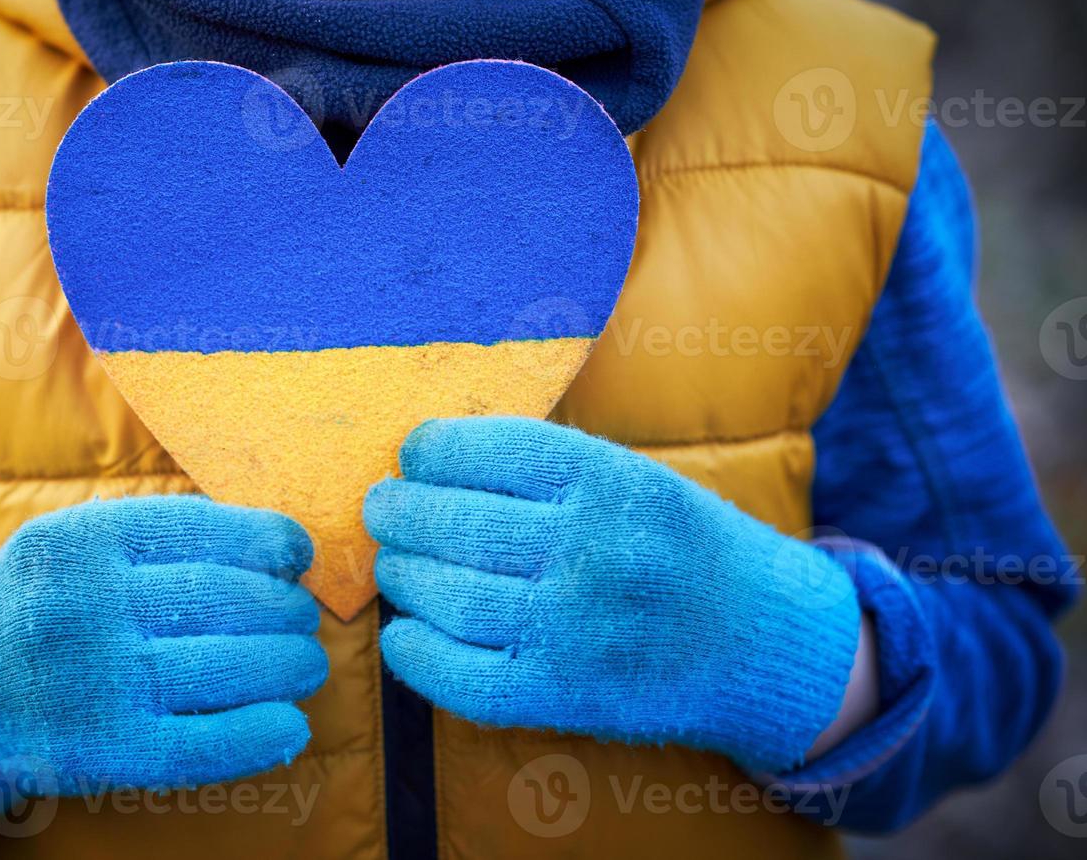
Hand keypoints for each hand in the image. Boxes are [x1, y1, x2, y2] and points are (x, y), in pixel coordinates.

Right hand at [0, 496, 327, 816]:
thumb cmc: (40, 602)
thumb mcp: (75, 541)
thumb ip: (162, 535)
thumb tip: (278, 545)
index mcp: (80, 540)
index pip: (208, 531)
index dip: (272, 542)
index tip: (295, 556)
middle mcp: (85, 606)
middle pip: (229, 600)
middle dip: (286, 609)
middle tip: (300, 618)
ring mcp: (94, 683)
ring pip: (230, 668)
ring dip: (290, 666)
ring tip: (304, 664)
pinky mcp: (105, 751)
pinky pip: (206, 745)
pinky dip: (261, 734)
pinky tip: (288, 724)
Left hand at [365, 417, 860, 773]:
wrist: (761, 641)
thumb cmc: (680, 547)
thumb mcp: (633, 477)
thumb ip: (546, 468)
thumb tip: (430, 459)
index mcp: (608, 481)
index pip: (487, 449)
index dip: (430, 450)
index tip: (413, 455)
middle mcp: (590, 548)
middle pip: (455, 523)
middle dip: (398, 511)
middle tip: (381, 508)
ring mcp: (574, 626)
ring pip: (448, 595)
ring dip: (402, 575)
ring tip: (395, 565)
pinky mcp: (562, 694)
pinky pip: (461, 676)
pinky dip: (415, 653)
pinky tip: (405, 632)